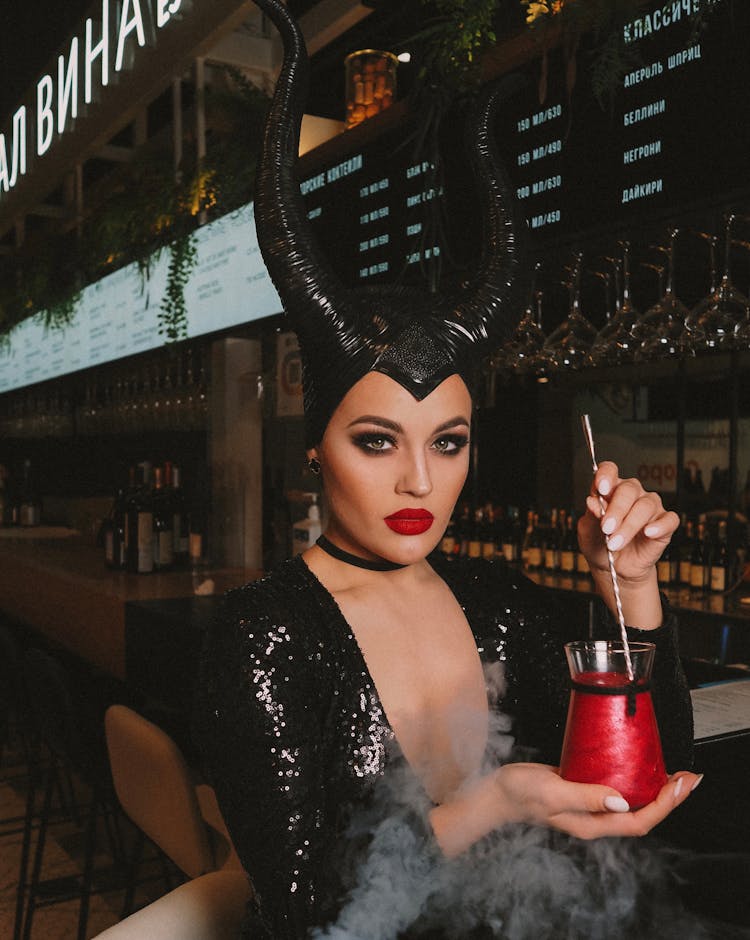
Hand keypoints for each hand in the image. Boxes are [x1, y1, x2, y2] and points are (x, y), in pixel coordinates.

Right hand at [492, 763, 700, 839]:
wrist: (497, 791)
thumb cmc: (520, 792)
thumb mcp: (552, 792)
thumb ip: (585, 796)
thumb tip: (622, 801)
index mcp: (592, 824)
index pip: (639, 821)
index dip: (664, 806)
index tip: (680, 785)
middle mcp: (595, 819)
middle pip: (642, 814)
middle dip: (669, 798)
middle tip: (689, 778)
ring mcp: (590, 806)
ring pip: (632, 802)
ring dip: (655, 789)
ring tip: (673, 773)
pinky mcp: (583, 791)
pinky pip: (616, 789)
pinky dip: (633, 778)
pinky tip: (637, 764)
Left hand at [577, 460, 678, 584]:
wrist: (615, 568)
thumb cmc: (600, 545)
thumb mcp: (588, 532)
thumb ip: (591, 516)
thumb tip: (591, 502)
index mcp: (610, 490)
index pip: (609, 471)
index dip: (606, 475)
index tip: (601, 488)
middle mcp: (632, 494)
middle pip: (628, 490)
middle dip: (616, 510)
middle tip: (606, 529)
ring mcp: (650, 507)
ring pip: (645, 505)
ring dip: (630, 525)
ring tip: (615, 543)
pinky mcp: (665, 523)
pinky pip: (669, 519)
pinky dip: (659, 526)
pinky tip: (649, 533)